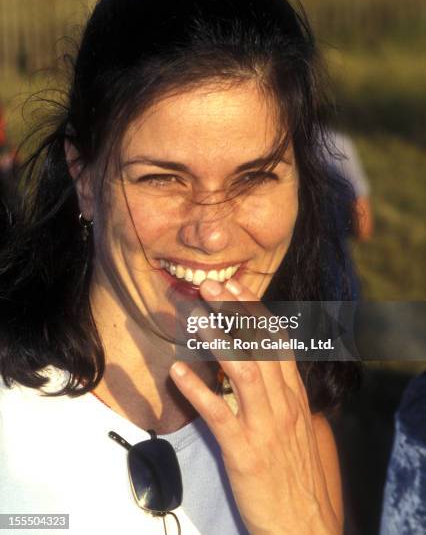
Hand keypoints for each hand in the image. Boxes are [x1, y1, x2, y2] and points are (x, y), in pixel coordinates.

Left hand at [170, 277, 341, 534]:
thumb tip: (260, 363)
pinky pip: (220, 416)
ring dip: (219, 341)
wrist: (304, 523)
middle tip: (211, 286)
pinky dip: (198, 391)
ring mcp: (265, 426)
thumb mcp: (295, 424)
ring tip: (195, 318)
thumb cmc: (294, 471)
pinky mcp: (245, 452)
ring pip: (244, 372)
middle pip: (260, 346)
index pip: (278, 340)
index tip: (235, 285)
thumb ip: (279, 392)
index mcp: (294, 395)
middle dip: (236, 312)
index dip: (255, 309)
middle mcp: (283, 403)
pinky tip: (178, 372)